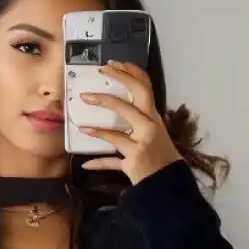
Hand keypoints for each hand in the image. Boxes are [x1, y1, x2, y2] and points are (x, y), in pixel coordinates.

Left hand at [79, 62, 180, 185]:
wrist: (169, 185)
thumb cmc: (160, 158)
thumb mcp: (154, 136)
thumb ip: (138, 123)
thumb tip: (117, 111)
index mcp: (154, 118)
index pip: (146, 88)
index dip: (131, 72)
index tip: (114, 63)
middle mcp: (150, 127)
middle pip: (136, 97)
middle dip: (118, 81)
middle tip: (100, 73)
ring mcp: (142, 144)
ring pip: (117, 131)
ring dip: (97, 126)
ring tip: (80, 119)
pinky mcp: (133, 161)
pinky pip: (111, 161)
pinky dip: (98, 162)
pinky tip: (85, 162)